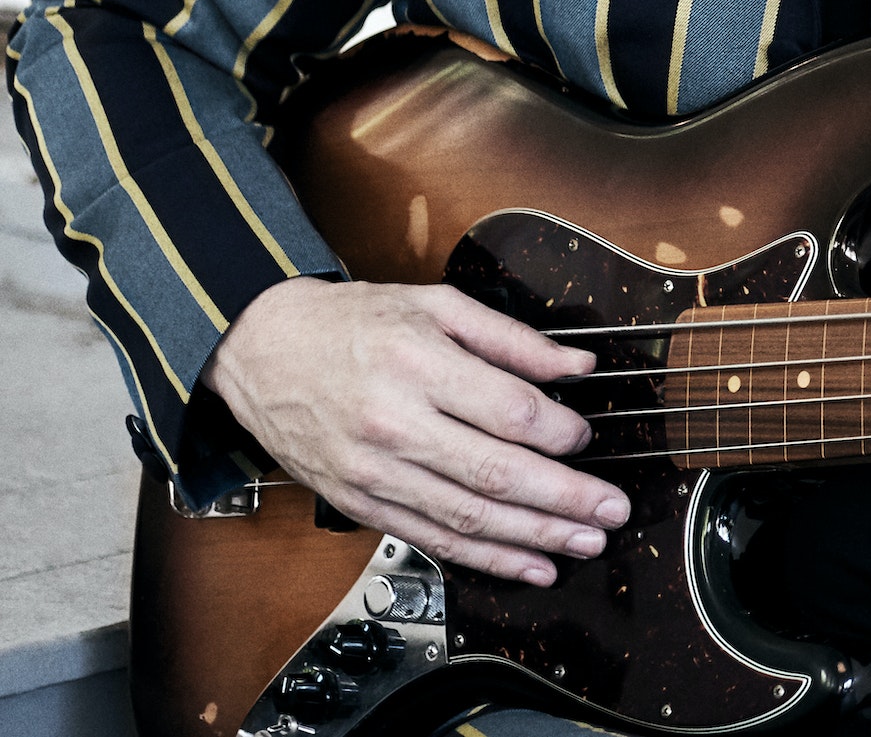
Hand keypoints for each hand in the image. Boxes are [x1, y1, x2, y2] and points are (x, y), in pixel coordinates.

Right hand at [201, 277, 625, 584]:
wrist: (258, 350)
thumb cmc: (350, 323)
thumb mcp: (434, 305)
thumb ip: (511, 338)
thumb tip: (577, 363)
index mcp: (418, 364)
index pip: (510, 411)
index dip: (561, 431)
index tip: (588, 438)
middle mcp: (394, 424)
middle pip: (496, 473)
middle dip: (565, 499)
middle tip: (612, 512)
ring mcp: (373, 472)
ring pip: (468, 517)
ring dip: (536, 538)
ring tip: (586, 543)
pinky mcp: (359, 504)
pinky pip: (432, 539)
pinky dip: (485, 559)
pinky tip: (529, 565)